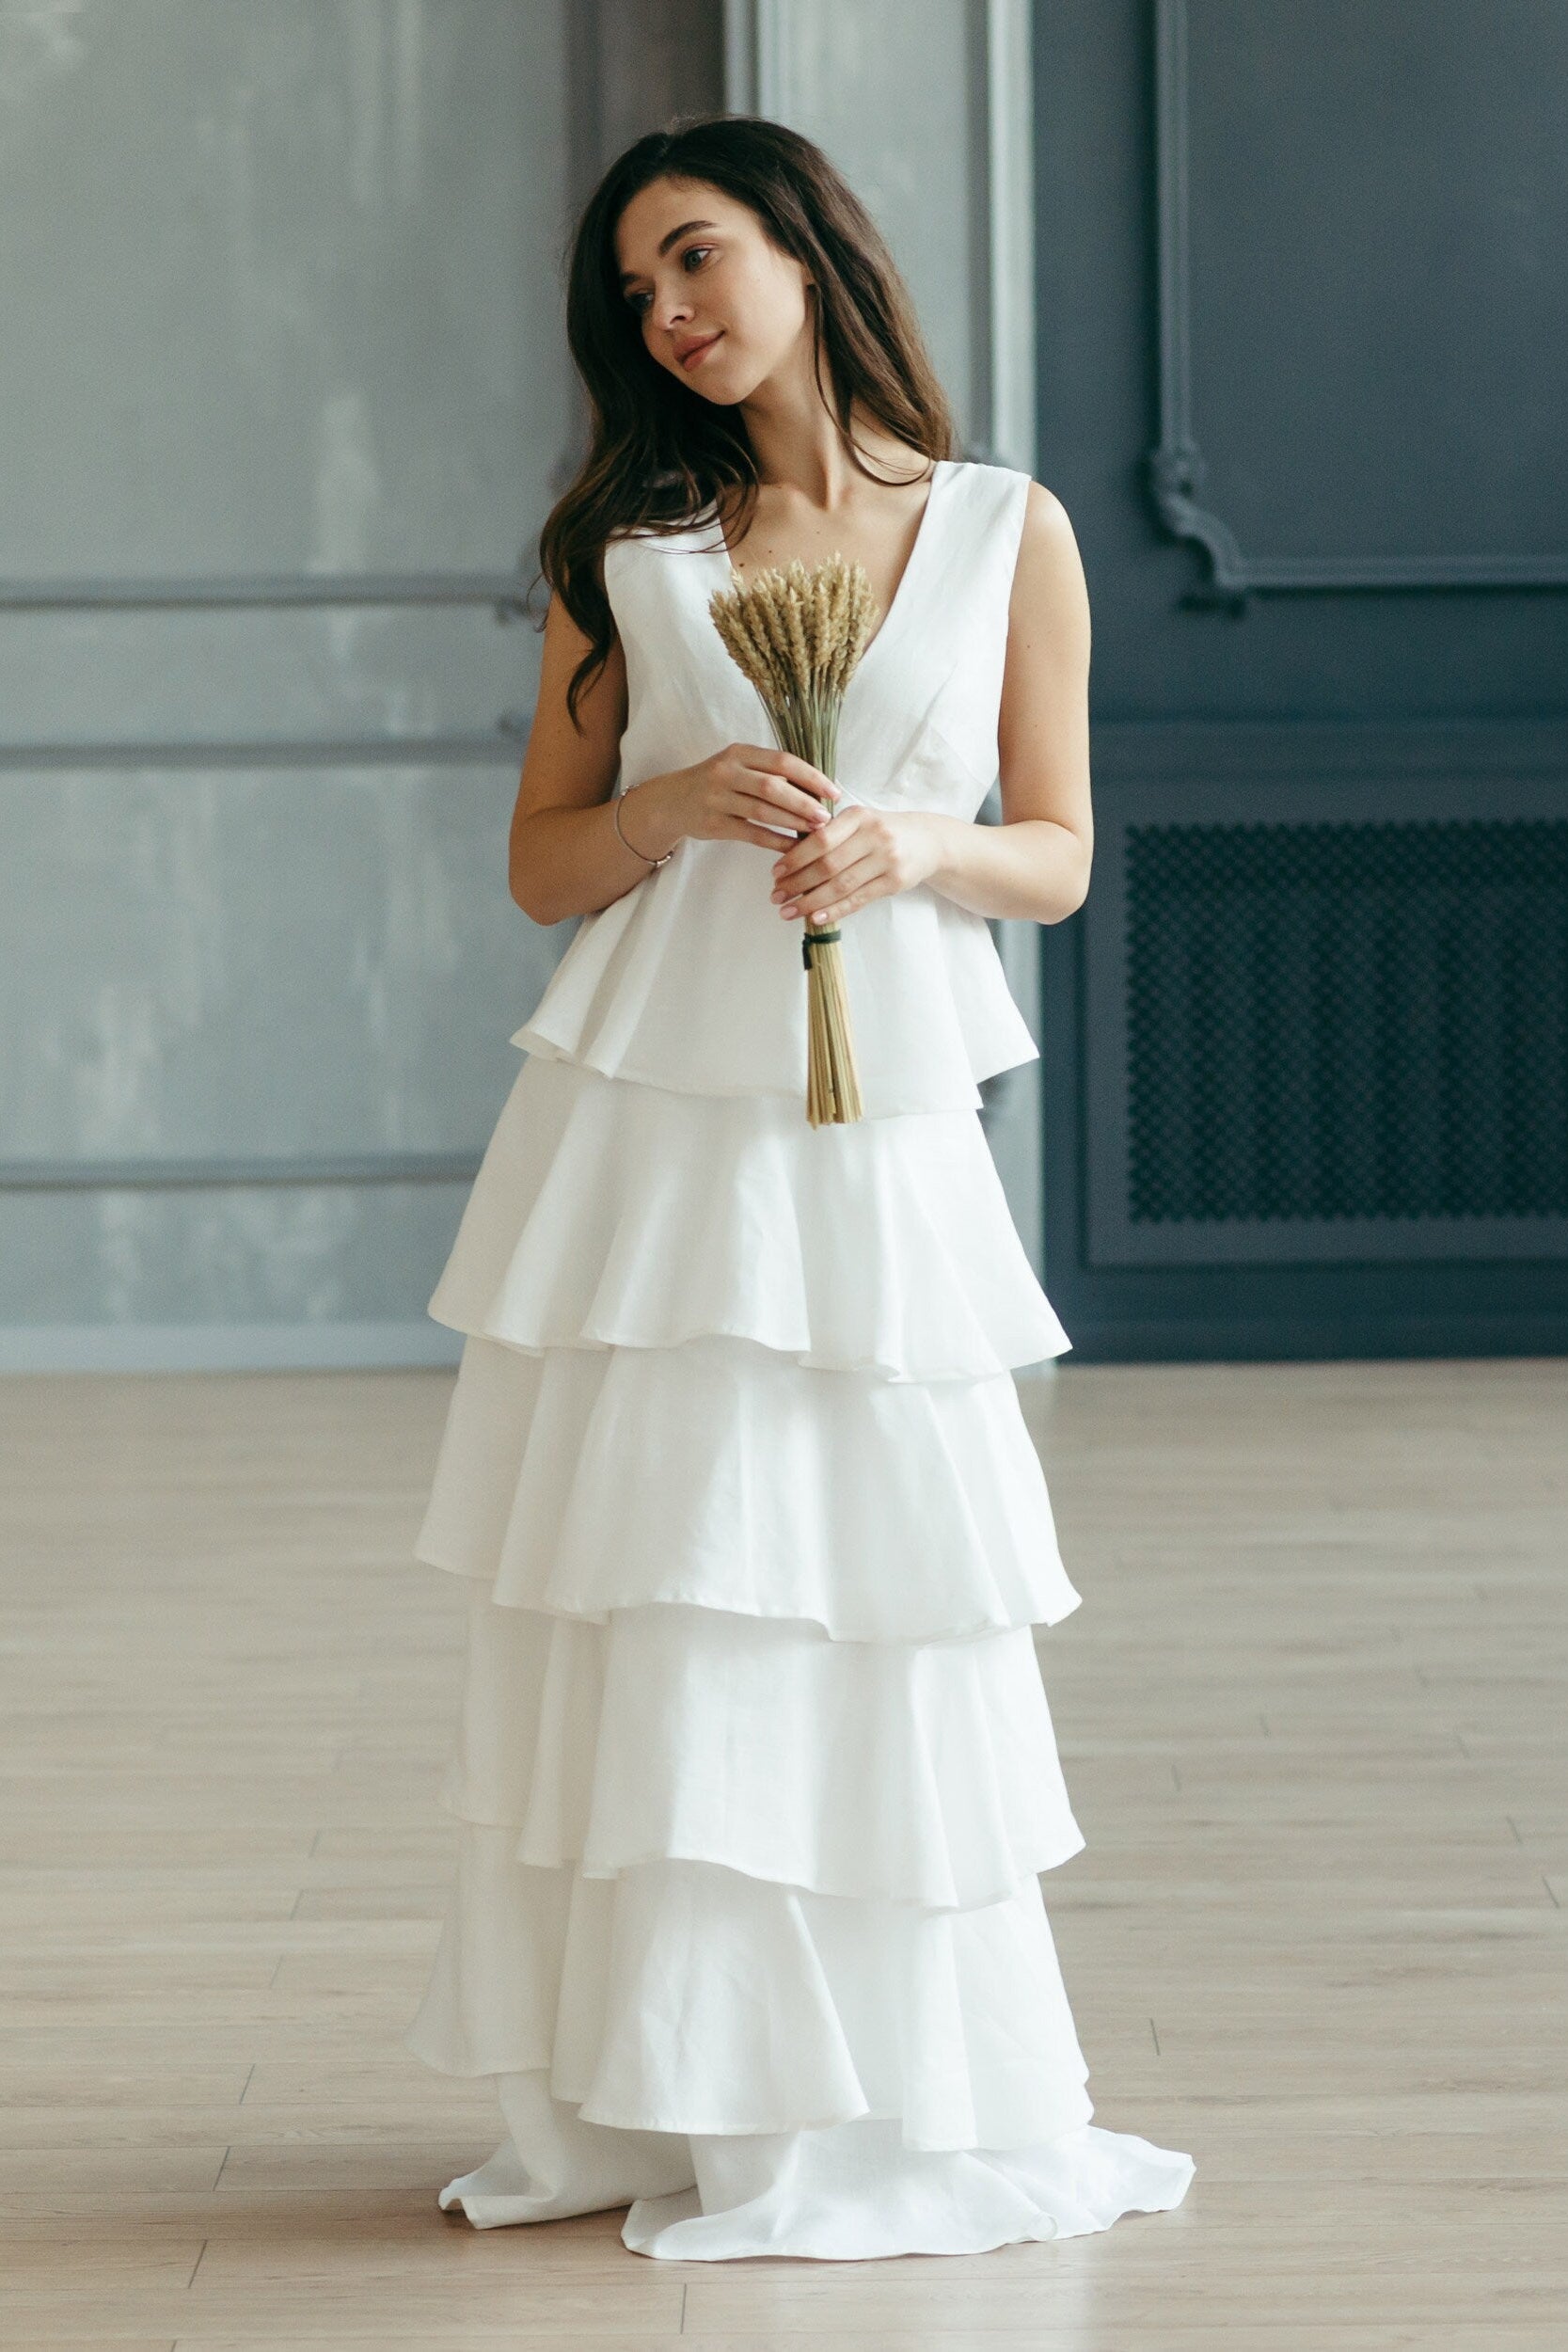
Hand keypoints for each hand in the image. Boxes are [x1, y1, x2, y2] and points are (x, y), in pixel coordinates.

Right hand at [652, 742, 840, 853]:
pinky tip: (793, 848)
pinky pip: (751, 834)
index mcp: (739, 753)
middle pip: (773, 786)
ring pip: (762, 810)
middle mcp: (726, 772)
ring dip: (793, 822)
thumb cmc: (716, 783)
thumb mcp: (738, 767)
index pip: (782, 761)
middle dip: (804, 802)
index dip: (811, 776)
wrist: (671, 801)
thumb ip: (769, 773)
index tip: (833, 791)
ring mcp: (717, 798)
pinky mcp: (713, 824)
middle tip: (827, 816)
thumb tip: (815, 788)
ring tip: (815, 830)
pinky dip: (775, 841)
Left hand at [770, 805, 942, 926]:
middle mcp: (874, 835)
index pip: (821, 839)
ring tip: (789, 911)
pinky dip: (835, 910)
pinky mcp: (895, 882)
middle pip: (828, 864)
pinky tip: (816, 918)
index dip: (795, 858)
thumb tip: (789, 859)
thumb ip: (831, 834)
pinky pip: (859, 899)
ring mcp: (887, 860)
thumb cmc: (882, 832)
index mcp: (858, 816)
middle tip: (776, 896)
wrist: (927, 841)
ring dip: (811, 901)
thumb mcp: (859, 821)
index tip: (775, 873)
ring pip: (841, 885)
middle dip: (797, 882)